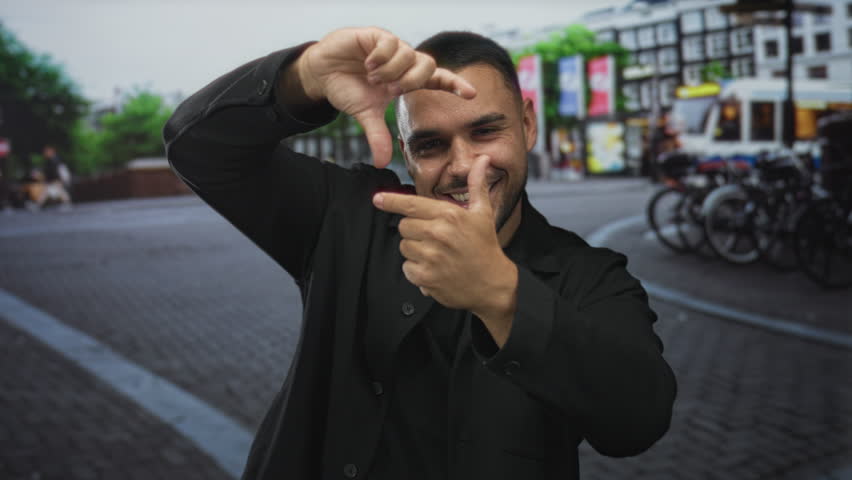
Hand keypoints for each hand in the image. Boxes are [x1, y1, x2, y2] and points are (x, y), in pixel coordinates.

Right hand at [291, 27, 475, 167]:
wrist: (322, 72)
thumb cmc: (348, 89)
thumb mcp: (365, 115)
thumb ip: (377, 135)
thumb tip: (381, 163)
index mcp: (406, 79)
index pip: (438, 79)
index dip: (455, 85)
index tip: (472, 94)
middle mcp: (404, 61)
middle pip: (428, 65)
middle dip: (411, 81)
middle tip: (390, 91)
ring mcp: (391, 46)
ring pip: (409, 54)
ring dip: (391, 71)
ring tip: (372, 78)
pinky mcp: (376, 35)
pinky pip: (390, 43)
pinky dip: (380, 58)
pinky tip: (367, 65)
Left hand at [372, 155, 517, 323]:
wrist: (493, 284)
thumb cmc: (485, 247)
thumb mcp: (483, 213)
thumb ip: (477, 184)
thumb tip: (482, 159)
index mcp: (450, 215)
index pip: (411, 204)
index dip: (391, 201)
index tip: (377, 199)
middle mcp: (438, 233)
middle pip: (404, 226)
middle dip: (414, 230)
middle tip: (434, 237)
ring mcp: (431, 256)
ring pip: (404, 247)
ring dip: (415, 250)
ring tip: (436, 254)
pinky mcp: (426, 277)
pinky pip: (406, 268)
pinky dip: (416, 270)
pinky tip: (435, 269)